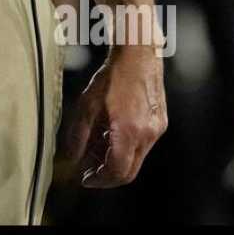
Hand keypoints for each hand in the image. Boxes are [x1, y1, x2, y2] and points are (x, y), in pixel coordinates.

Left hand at [64, 47, 166, 187]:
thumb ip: (78, 136)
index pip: (117, 171)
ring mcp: (156, 130)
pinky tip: (110, 135)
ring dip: (115, 161)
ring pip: (136, 159)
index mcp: (129, 131)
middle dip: (107, 175)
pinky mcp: (160, 123)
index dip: (99, 180)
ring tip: (96, 149)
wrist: (138, 55)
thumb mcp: (87, 105)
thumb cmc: (112, 76)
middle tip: (89, 171)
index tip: (85, 179)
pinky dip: (126, 148)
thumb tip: (73, 158)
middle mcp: (147, 134)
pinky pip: (143, 146)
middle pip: (129, 171)